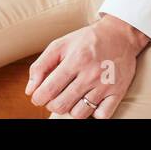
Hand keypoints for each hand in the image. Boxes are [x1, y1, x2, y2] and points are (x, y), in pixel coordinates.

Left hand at [24, 15, 148, 118]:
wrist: (121, 34)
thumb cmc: (87, 40)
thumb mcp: (61, 44)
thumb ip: (41, 65)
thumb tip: (29, 90)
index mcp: (75, 59)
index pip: (48, 90)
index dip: (38, 98)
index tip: (39, 96)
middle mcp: (91, 73)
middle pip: (61, 105)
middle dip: (52, 104)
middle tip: (54, 97)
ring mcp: (106, 84)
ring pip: (79, 114)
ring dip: (71, 109)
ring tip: (72, 97)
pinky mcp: (118, 91)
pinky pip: (101, 115)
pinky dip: (94, 112)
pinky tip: (91, 100)